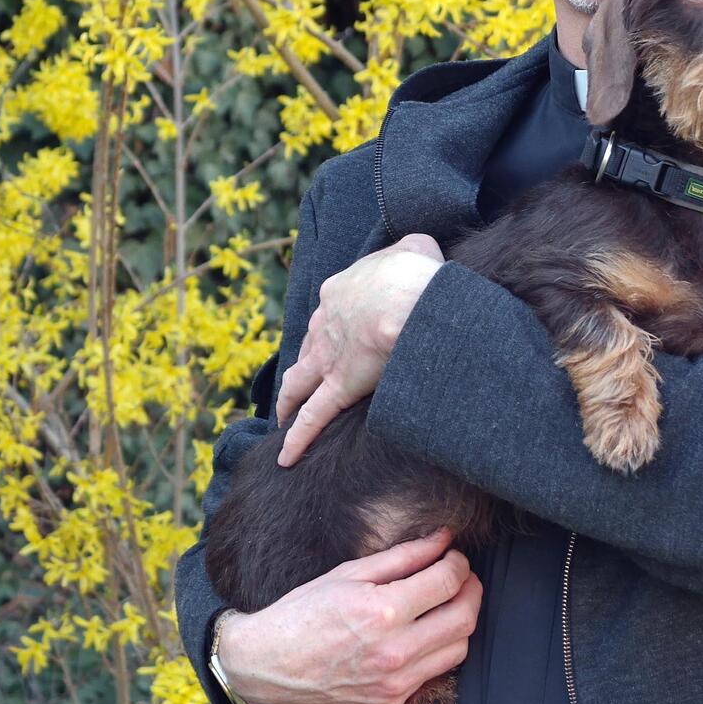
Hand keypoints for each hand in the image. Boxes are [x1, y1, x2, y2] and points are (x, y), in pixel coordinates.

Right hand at [216, 529, 481, 703]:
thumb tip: (444, 539)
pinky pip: (434, 672)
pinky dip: (439, 648)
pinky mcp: (391, 703)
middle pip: (464, 618)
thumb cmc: (304, 611)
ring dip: (461, 620)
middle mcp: (395, 652)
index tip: (455, 554)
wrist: (267, 665)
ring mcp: (395, 684)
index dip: (459, 563)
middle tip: (462, 575)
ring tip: (446, 601)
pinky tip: (425, 630)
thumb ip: (404, 556)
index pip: (448, 582)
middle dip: (471, 589)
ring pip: (458, 648)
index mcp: (383, 612)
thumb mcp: (351, 573)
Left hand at [276, 233, 444, 465]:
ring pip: (298, 382)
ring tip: (284, 414)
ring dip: (289, 399)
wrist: (409, 299)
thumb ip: (412, 249)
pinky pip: (311, 418)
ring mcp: (327, 358)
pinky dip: (297, 438)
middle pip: (309, 347)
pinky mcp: (337, 388)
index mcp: (339, 290)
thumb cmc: (415, 273)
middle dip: (308, 363)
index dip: (335, 326)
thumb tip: (418, 252)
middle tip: (308, 379)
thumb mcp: (416, 246)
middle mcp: (324, 323)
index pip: (331, 312)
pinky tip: (287, 457)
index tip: (343, 337)